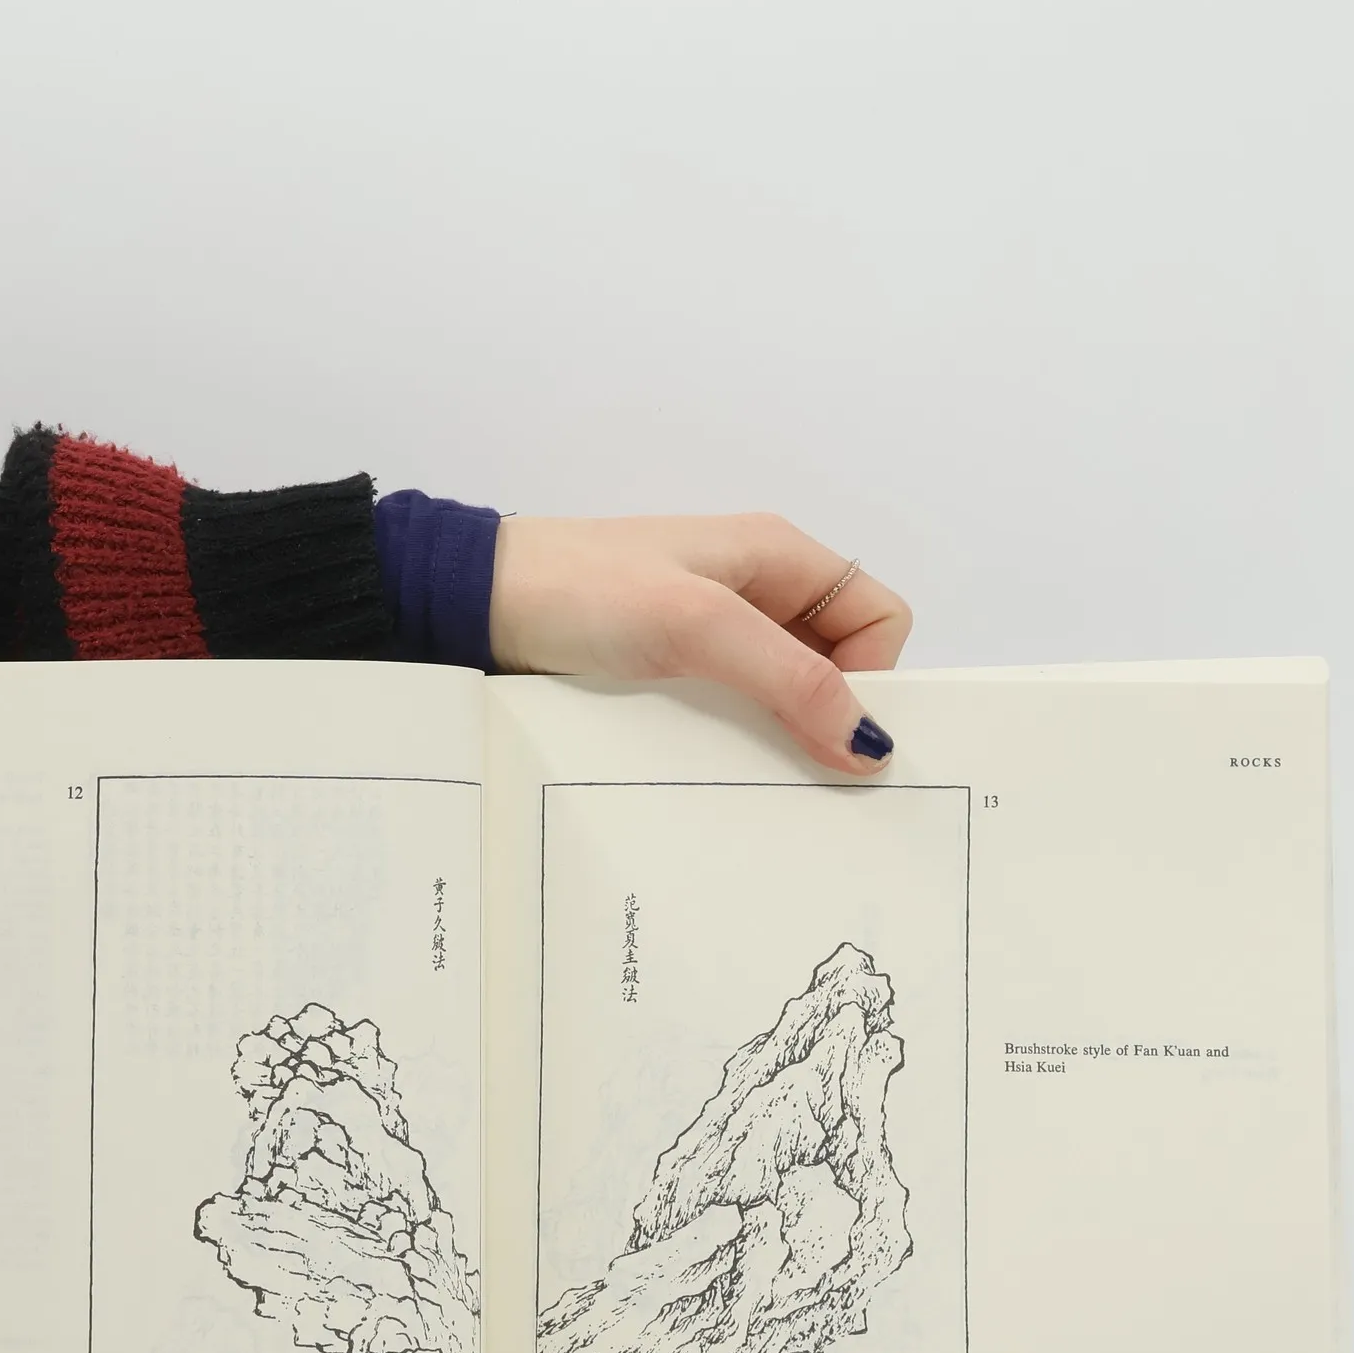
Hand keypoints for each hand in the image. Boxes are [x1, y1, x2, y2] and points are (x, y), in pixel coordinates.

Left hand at [489, 512, 912, 774]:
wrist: (475, 603)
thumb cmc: (586, 592)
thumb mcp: (698, 627)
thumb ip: (789, 678)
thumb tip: (871, 746)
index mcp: (778, 557)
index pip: (878, 617)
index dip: (877, 675)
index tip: (839, 734)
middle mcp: (754, 593)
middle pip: (836, 663)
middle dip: (835, 719)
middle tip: (816, 786)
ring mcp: (709, 637)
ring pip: (782, 697)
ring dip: (783, 741)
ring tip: (765, 794)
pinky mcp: (667, 675)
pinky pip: (729, 716)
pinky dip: (735, 747)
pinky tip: (717, 782)